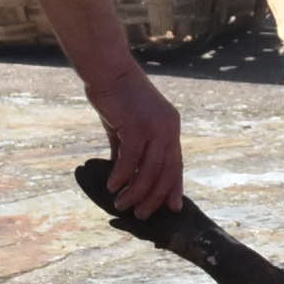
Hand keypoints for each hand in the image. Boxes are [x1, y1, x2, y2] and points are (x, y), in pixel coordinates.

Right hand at [82, 61, 182, 215]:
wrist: (108, 68)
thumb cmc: (116, 95)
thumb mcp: (128, 125)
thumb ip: (128, 148)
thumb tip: (124, 173)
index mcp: (170, 126)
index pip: (176, 163)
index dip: (174, 187)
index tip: (172, 207)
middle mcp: (168, 128)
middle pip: (166, 172)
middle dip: (154, 197)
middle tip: (142, 215)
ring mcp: (154, 127)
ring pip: (149, 171)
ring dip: (135, 193)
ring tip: (122, 205)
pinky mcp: (136, 126)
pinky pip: (130, 160)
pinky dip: (121, 177)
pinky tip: (112, 187)